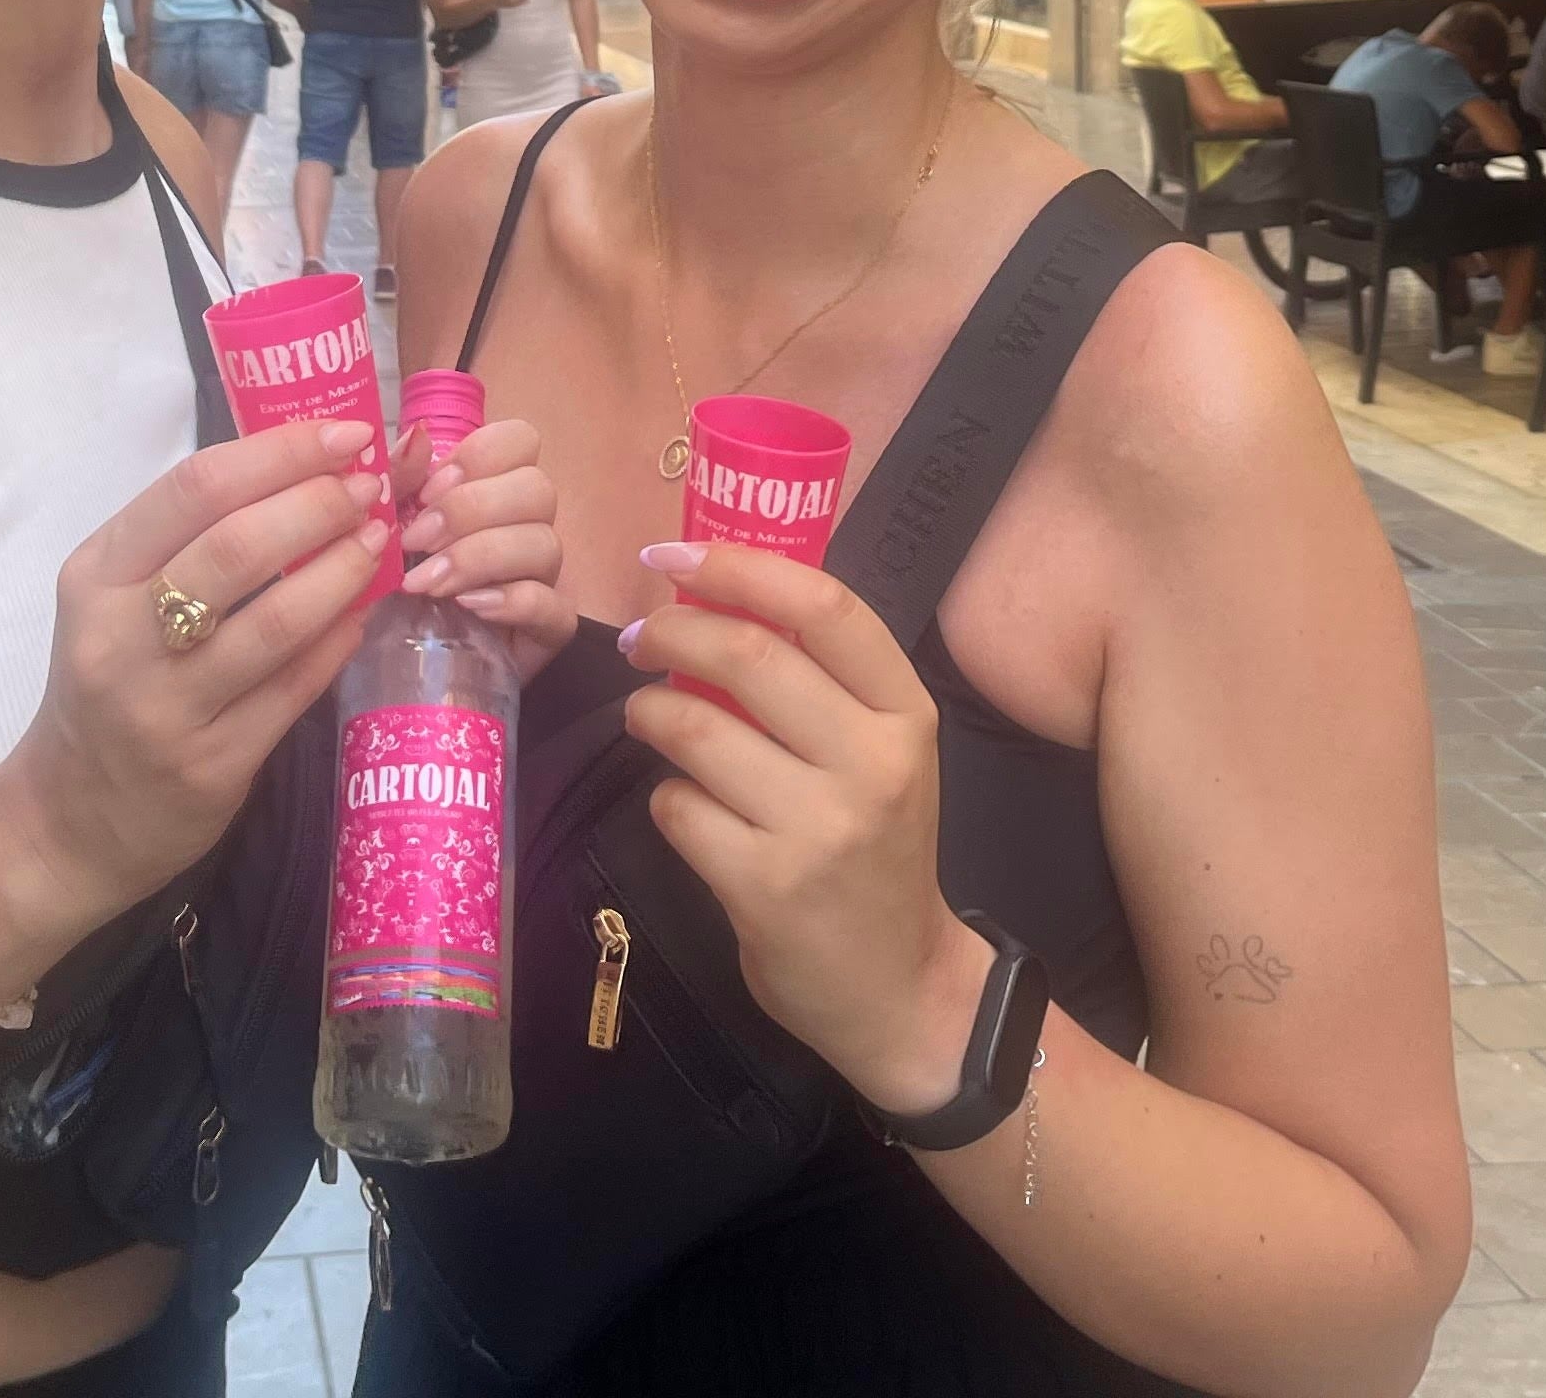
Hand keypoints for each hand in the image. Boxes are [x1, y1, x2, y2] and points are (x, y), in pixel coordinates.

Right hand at [0, 420, 388, 931]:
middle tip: (372, 488)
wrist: (65, 818)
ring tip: (380, 540)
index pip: (193, 489)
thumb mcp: (115, 601)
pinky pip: (294, 690)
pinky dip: (339, 641)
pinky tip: (365, 612)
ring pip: (276, 623)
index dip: (280, 452)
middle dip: (320, 506)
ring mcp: (168, 709)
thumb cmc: (106, 683)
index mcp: (96, 577)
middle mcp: (122, 640)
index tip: (344, 435)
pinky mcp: (212, 767)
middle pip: (237, 548)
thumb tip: (304, 466)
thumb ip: (191, 540)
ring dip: (343, 571)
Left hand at [398, 417, 575, 675]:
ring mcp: (544, 575)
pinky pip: (555, 605)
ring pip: (545, 544)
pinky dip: (512, 601)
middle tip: (416, 541)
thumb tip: (417, 437)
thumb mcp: (387, 524)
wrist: (397, 658)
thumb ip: (400, 478)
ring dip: (480, 557)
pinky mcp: (550, 628)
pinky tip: (470, 607)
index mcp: (493, 485)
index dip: (480, 456)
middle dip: (470, 510)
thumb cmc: (397, 580)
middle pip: (537, 488)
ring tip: (428, 585)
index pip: (522, 440)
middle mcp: (527, 523)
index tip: (428, 490)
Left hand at [619, 541, 981, 1114]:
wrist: (901, 989)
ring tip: (646, 715)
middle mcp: (873, 763)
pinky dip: (665, 796)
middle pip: (749, 656)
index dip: (740, 567)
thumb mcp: (880, 755)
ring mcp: (820, 828)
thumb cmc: (878, 853)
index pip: (826, 607)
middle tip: (639, 636)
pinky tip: (683, 804)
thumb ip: (822, 682)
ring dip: (650, 711)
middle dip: (672, 630)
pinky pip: (678, 808)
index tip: (674, 556)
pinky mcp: (766, 886)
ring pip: (697, 730)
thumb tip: (715, 595)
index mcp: (905, 715)